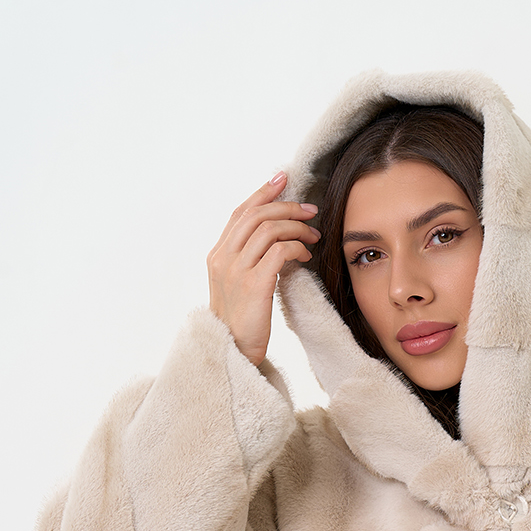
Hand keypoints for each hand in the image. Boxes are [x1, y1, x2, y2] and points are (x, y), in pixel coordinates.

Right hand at [207, 172, 320, 366]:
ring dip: (297, 228)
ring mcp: (236, 271)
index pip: (240, 212)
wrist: (233, 352)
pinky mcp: (254, 284)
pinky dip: (297, 248)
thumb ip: (249, 260)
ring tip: (313, 236)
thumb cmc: (242, 323)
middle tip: (310, 210)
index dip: (262, 192)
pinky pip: (280, 251)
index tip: (283, 178)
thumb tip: (275, 238)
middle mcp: (223, 258)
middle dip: (287, 206)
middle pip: (257, 215)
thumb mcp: (238, 285)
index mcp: (217, 255)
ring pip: (270, 229)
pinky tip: (306, 257)